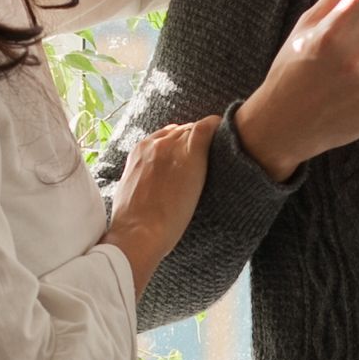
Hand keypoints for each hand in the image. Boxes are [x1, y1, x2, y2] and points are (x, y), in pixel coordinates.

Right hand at [100, 117, 219, 295]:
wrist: (139, 232)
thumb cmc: (135, 223)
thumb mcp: (131, 193)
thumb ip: (142, 181)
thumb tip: (152, 188)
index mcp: (139, 152)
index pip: (165, 136)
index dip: (180, 143)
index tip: (188, 156)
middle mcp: (155, 144)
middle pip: (182, 131)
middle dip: (194, 141)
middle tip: (208, 158)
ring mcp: (173, 147)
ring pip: (195, 129)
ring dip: (206, 139)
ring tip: (220, 152)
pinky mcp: (191, 153)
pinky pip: (208, 127)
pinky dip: (218, 127)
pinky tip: (227, 135)